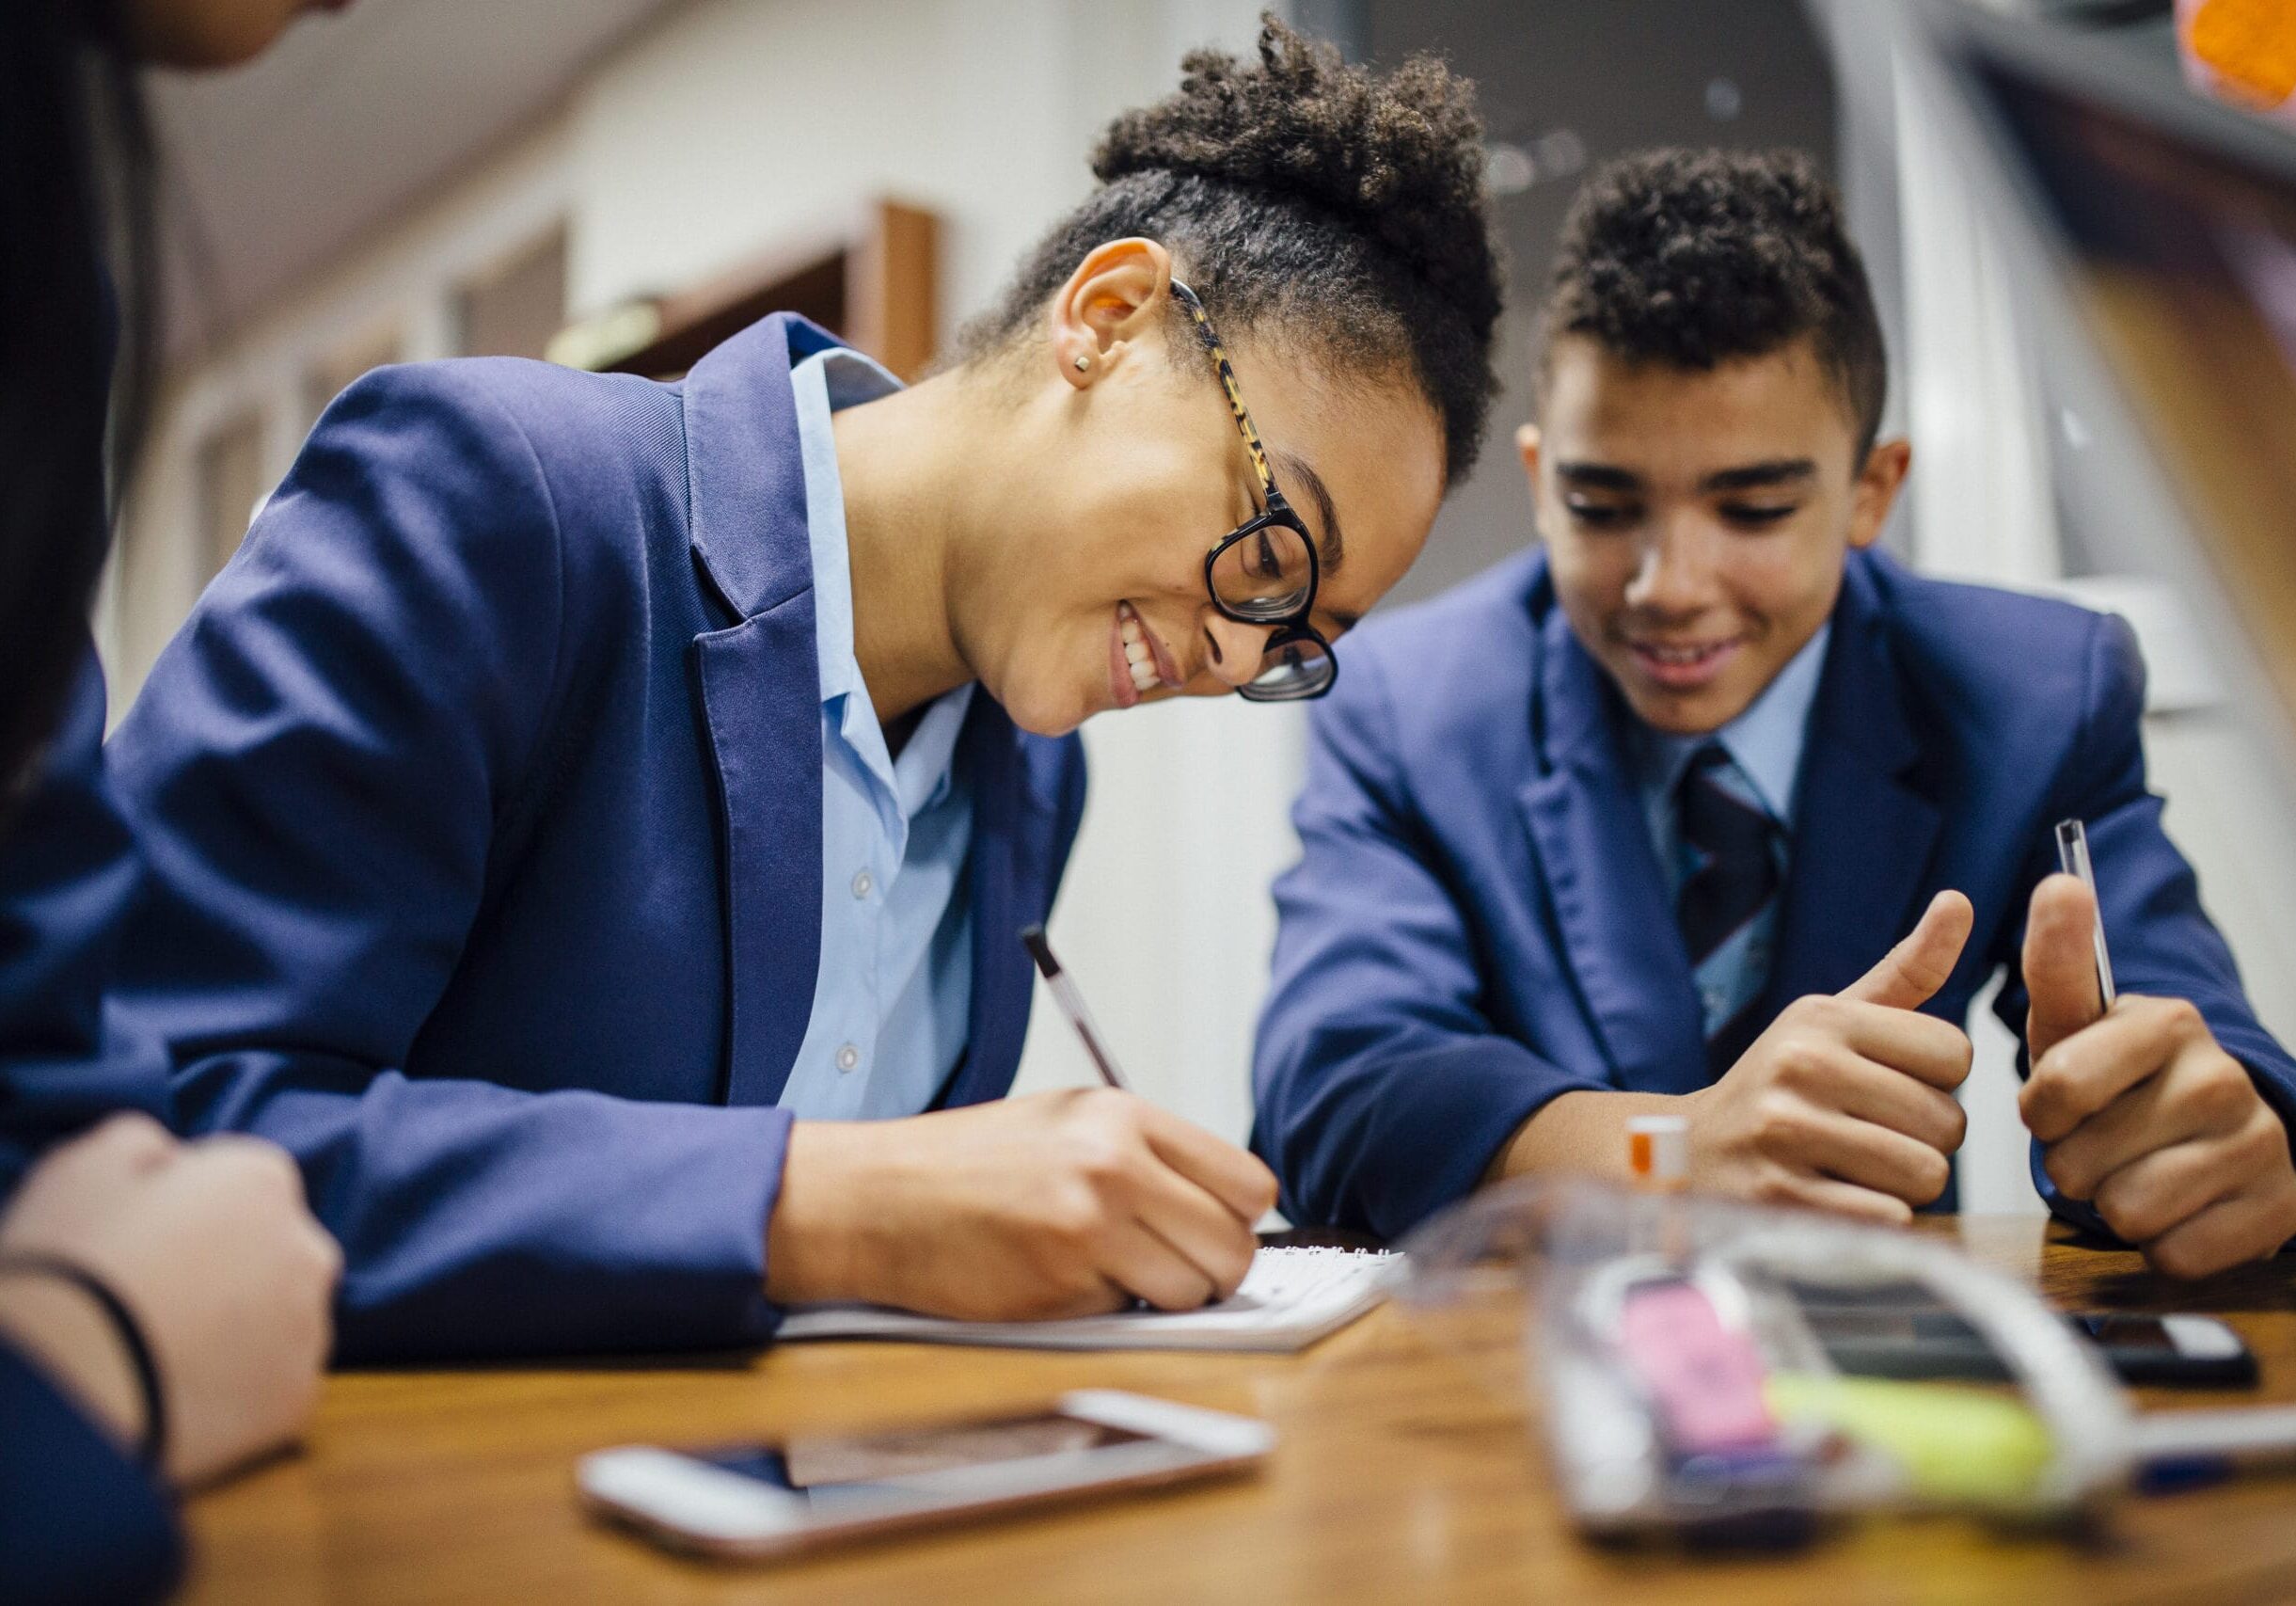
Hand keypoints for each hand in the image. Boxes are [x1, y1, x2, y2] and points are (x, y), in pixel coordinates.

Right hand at [0, 1113, 340, 1487]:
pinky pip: (269, 1387)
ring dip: (238, 1331)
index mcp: (262, 1180)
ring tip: (158, 1352)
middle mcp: (308, 1249)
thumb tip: (166, 1154)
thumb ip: (142, 1143)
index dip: (189, 1212)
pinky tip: (177, 1395)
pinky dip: (235, 1392)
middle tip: (151, 1299)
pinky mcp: (295, 1401)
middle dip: (228, 1267)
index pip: (244, 1184)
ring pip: (279, 1321)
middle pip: (274, 1250)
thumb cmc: (68, 1267)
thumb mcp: (84, 1167)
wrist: (61, 1390)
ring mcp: (308, 1330)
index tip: (144, 1240)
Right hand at [765, 1089, 1276, 1319]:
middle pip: (1233, 1247)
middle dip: (1212, 1271)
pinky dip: (1105, 1310)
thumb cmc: (973, 1162)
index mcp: (1124, 1117)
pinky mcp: (1060, 1287)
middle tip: (1173, 1268)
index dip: (1239, 1219)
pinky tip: (1058, 1281)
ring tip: (1109, 1272)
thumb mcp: (1069, 1121)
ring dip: (1162, 1297)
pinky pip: (1126, 1315)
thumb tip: (1228, 1208)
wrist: (881, 1198)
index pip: (1248, 1183)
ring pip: (1190, 1292)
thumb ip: (1147, 1153)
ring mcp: (1089, 1229)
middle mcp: (1115, 1167)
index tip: (1215, 1230)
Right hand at [1681, 890, 1974, 1223]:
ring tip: (1855, 1167)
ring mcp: (1787, 1133)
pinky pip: (1889, 1218)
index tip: (1890, 1085)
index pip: (1955, 1053)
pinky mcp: (1782, 1198)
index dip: (1936, 1080)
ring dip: (1904, 1184)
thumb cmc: (1782, 1084)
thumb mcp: (1831, 1019)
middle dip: (1924, 1139)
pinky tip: (1836, 1196)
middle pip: (1948, 1121)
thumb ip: (1906, 971)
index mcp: (1822, 1018)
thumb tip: (1959, 901)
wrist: (1690, 1153)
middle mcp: (1802, 1066)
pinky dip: (1878, 1218)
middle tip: (1870, 1134)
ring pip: (1925, 1173)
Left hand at [2019, 873, 2295, 1277]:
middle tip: (2103, 1142)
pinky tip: (2177, 1208)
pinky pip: (2176, 1254)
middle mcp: (2222, 1077)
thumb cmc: (2120, 1076)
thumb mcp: (2075, 1022)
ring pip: (2127, 1212)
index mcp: (2167, 1021)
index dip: (2041, 1112)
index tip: (2059, 1102)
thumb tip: (2060, 882)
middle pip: (2081, 1162)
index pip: (2056, 1087)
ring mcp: (2259, 1142)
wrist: (2212, 1133)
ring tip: (2134, 1172)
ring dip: (2113, 1204)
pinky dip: (2162, 1243)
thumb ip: (2057, 958)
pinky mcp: (2280, 1207)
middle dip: (2075, 1162)